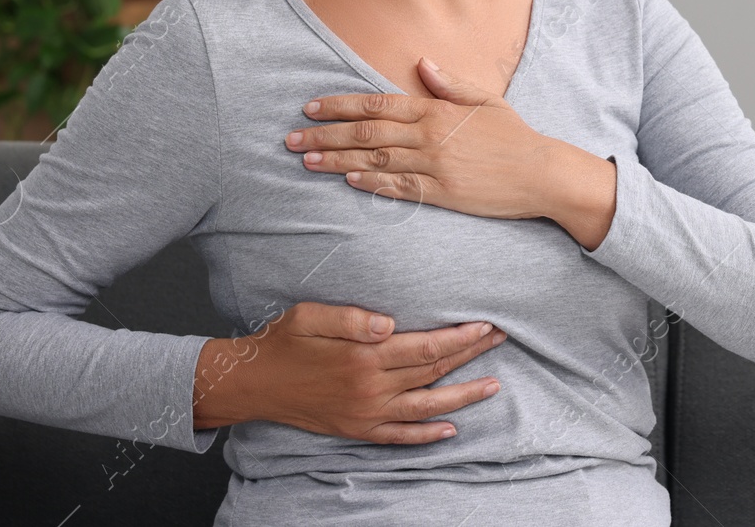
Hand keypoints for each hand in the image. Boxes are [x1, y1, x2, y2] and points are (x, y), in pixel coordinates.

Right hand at [192, 302, 507, 442]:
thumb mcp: (309, 317)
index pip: (426, 346)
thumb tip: (388, 322)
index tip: (485, 326)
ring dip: (463, 397)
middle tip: (499, 339)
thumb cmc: (283, 342)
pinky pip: (400, 437)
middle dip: (470, 355)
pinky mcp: (358, 429)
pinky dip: (427, 436)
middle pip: (432, 371)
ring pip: (426, 408)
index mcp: (364, 357)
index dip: (459, 337)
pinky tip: (450, 430)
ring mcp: (367, 413)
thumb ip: (350, 318)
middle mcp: (371, 388)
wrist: (255, 383)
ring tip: (492, 386)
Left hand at [285, 58, 600, 225]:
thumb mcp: (485, 100)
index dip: (340, 105)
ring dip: (337, 161)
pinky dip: (370, 184)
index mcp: (436, 110)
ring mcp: (434, 166)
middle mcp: (430, 136)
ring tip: (306, 161)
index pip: (377, 103)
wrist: (541, 173)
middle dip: (325, 135)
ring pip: (375, 160)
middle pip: (366, 132)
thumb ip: (449, 83)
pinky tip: (347, 181)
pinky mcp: (442, 194)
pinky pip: (398, 188)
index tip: (310, 108)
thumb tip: (422, 63)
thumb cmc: (513, 136)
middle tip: (291, 138)